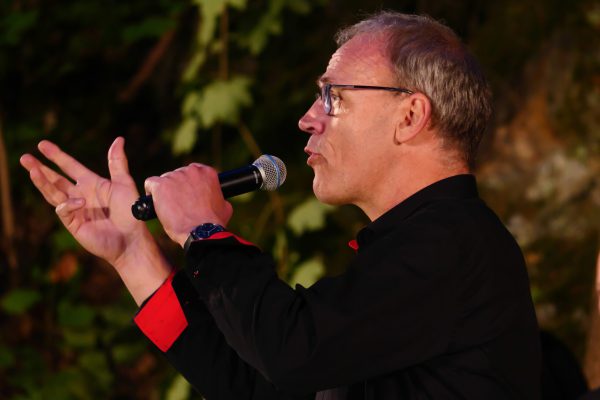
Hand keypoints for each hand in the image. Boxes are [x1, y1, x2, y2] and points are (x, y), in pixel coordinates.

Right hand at [21, 137, 172, 304]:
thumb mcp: (124, 183)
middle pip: (55, 179)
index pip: (69, 166)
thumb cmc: (131, 212)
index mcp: (91, 183)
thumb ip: (117, 162)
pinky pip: (64, 210)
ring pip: (53, 193)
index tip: (42, 144)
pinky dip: (68, 204)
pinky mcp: (73, 224)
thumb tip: (119, 138)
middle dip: (40, 169)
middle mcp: (80, 195)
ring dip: (42, 182)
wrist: (132, 238)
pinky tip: (78, 201)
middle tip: (25, 158)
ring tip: (32, 169)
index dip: (56, 156)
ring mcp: (75, 210)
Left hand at [144, 163, 232, 246]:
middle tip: (178, 203)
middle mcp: (191, 170)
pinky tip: (155, 203)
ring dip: (165, 192)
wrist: (201, 231)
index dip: (189, 184)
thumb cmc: (213, 222)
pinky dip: (151, 192)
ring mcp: (174, 176)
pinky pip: (150, 183)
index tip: (188, 194)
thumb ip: (219, 197)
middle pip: (178, 175)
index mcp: (207, 173)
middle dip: (177, 188)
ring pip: (164, 180)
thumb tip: (217, 200)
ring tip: (169, 208)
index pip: (193, 171)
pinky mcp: (160, 185)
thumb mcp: (225, 206)